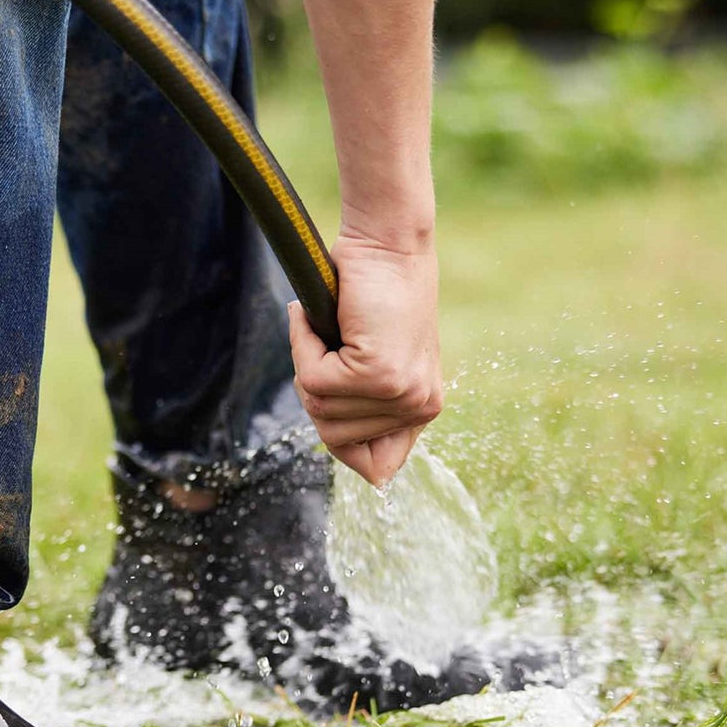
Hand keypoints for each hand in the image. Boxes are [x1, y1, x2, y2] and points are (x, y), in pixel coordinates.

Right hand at [288, 229, 442, 487]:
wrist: (386, 243)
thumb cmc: (373, 295)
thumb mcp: (374, 362)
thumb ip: (366, 412)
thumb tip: (375, 482)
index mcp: (422, 409)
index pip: (379, 470)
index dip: (346, 446)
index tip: (337, 401)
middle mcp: (420, 407)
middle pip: (334, 440)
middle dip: (318, 395)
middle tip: (331, 347)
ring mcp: (401, 393)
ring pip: (320, 410)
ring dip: (309, 363)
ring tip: (330, 328)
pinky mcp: (378, 373)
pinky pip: (312, 380)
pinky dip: (304, 345)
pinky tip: (321, 320)